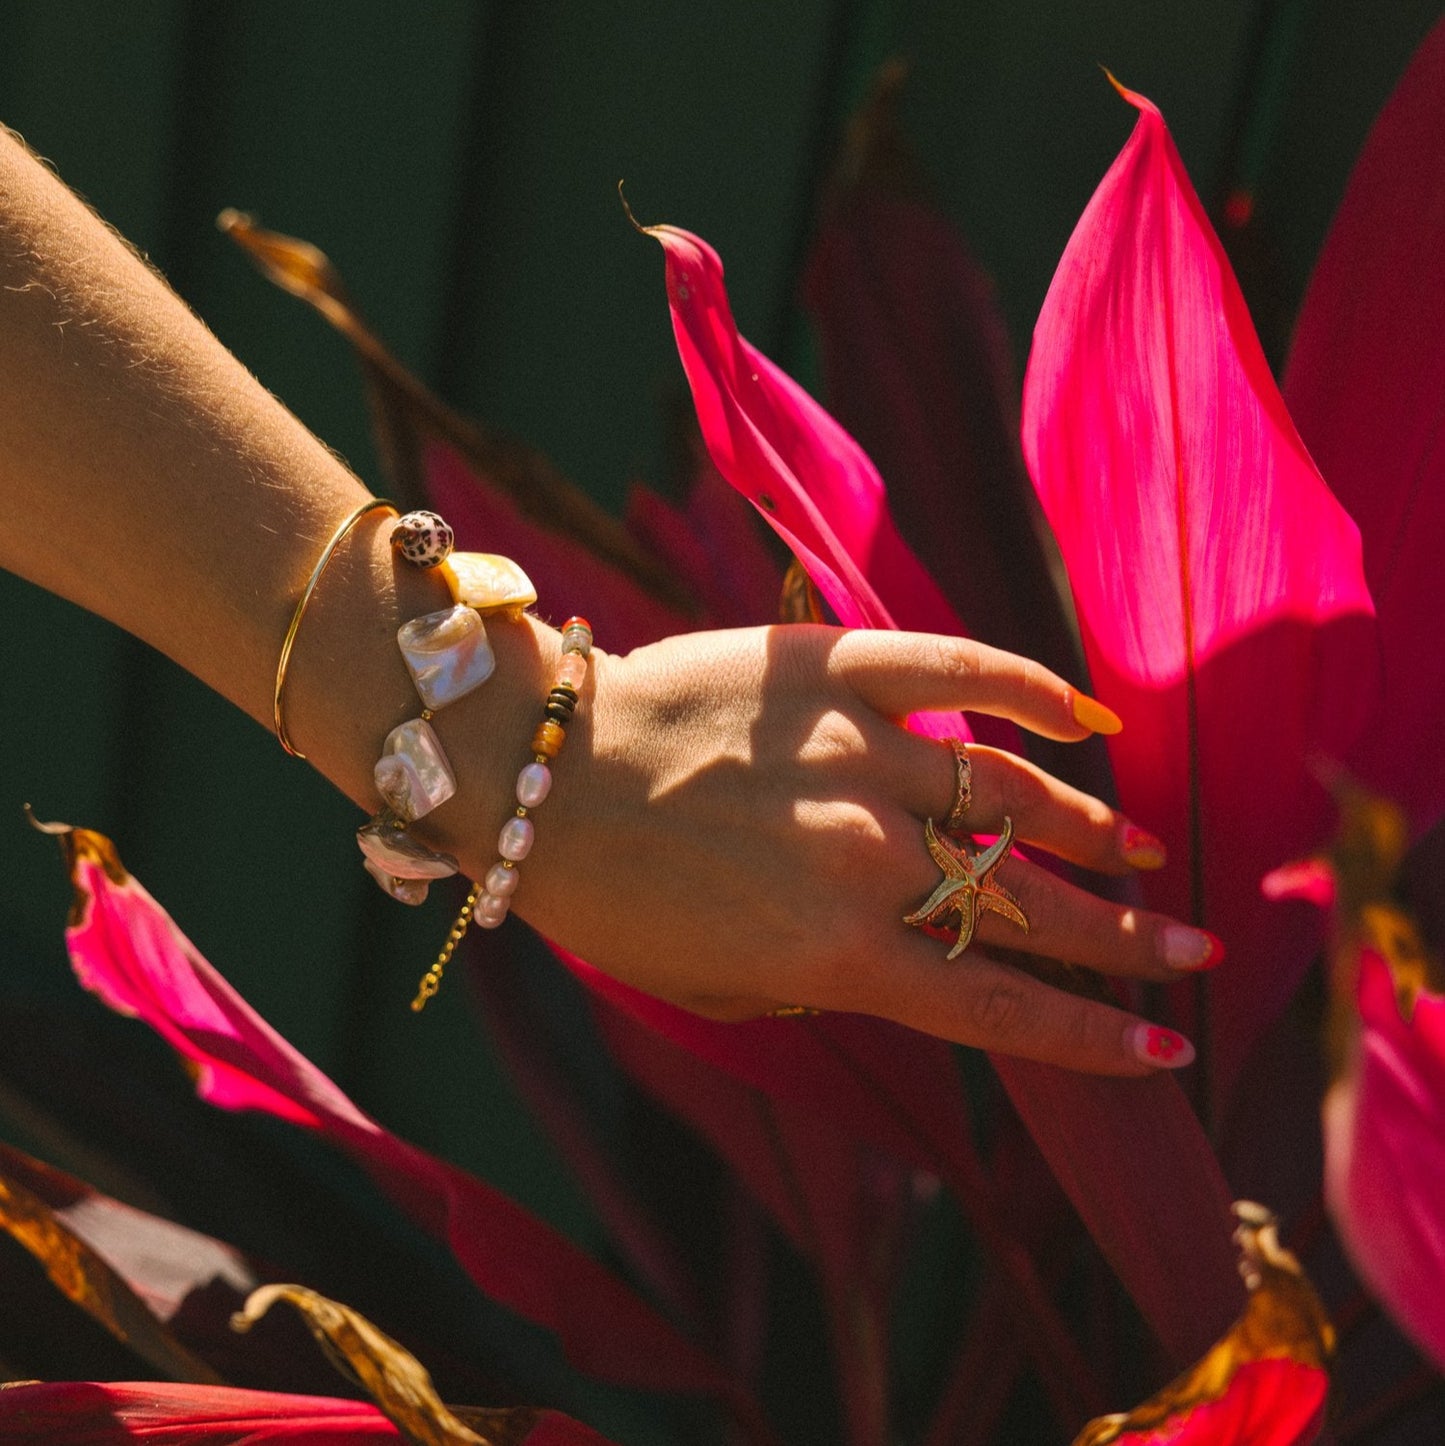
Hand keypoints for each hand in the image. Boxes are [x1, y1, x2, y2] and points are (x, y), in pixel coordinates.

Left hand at [498, 622, 1217, 1075]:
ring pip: (1013, 794)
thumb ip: (823, 986)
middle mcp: (865, 856)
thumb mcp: (715, 988)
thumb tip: (906, 962)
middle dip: (1122, 936)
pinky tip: (1088, 712)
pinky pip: (958, 669)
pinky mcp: (835, 668)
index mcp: (834, 952)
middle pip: (1027, 903)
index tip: (1164, 1047)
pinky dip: (1031, 688)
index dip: (1088, 1036)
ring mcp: (857, 752)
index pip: (996, 1004)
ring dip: (1091, 828)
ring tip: (1147, 850)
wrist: (538, 773)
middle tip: (1193, 947)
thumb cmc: (612, 897)